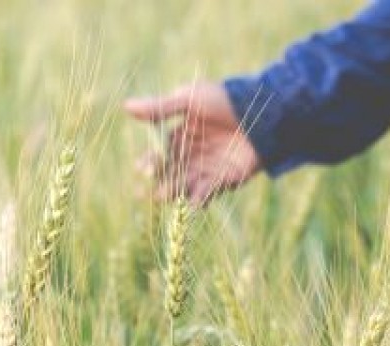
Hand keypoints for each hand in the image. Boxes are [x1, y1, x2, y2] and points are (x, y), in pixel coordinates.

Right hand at [124, 82, 261, 203]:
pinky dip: (200, 198)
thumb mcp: (190, 101)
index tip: (143, 169)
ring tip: (166, 195)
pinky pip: (208, 193)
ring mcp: (207, 170)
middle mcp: (191, 157)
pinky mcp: (225, 180)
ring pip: (184, 187)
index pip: (158, 155)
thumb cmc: (225, 100)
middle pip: (169, 176)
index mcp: (180, 138)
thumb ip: (160, 108)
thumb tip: (125, 106)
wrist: (263, 110)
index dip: (149, 163)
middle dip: (157, 184)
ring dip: (174, 193)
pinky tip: (193, 200)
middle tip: (145, 194)